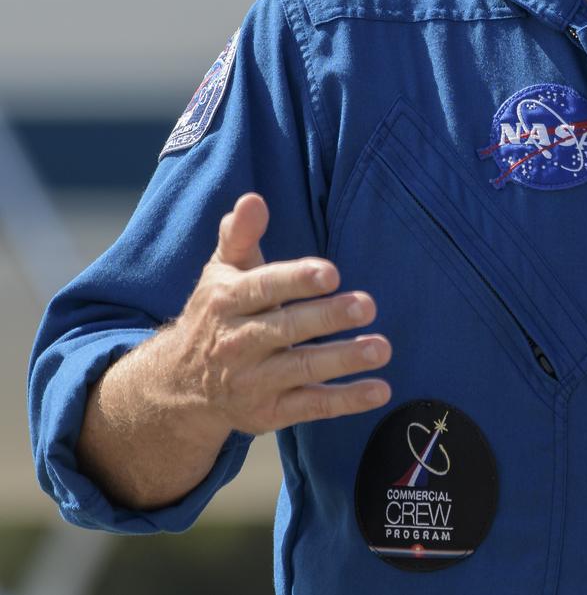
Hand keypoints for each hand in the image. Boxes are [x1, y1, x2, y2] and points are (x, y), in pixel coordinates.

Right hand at [168, 193, 391, 434]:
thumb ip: (240, 234)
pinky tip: (380, 390)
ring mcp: (253, 382)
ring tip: (382, 348)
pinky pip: (311, 407)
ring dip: (344, 359)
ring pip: (301, 370)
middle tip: (368, 305)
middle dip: (328, 317)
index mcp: (227, 301)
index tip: (332, 273)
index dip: (297, 280)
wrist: (178, 385)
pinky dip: (346, 400)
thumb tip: (253, 199)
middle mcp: (237, 343)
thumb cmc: (218, 312)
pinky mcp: (268, 413)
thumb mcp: (221, 270)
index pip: (264, 288)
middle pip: (286, 329)